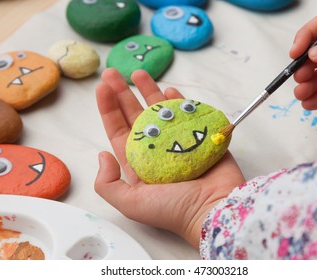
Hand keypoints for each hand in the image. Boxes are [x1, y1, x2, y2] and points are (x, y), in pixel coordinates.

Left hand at [95, 68, 244, 247]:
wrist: (214, 209)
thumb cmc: (173, 209)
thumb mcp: (131, 203)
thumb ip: (108, 183)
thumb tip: (102, 155)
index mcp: (139, 164)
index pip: (119, 131)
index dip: (108, 109)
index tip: (102, 88)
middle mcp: (156, 151)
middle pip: (136, 116)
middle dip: (123, 94)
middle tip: (113, 73)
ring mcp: (179, 142)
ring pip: (160, 112)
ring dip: (149, 92)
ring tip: (138, 73)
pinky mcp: (201, 137)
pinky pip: (188, 114)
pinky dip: (179, 101)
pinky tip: (170, 90)